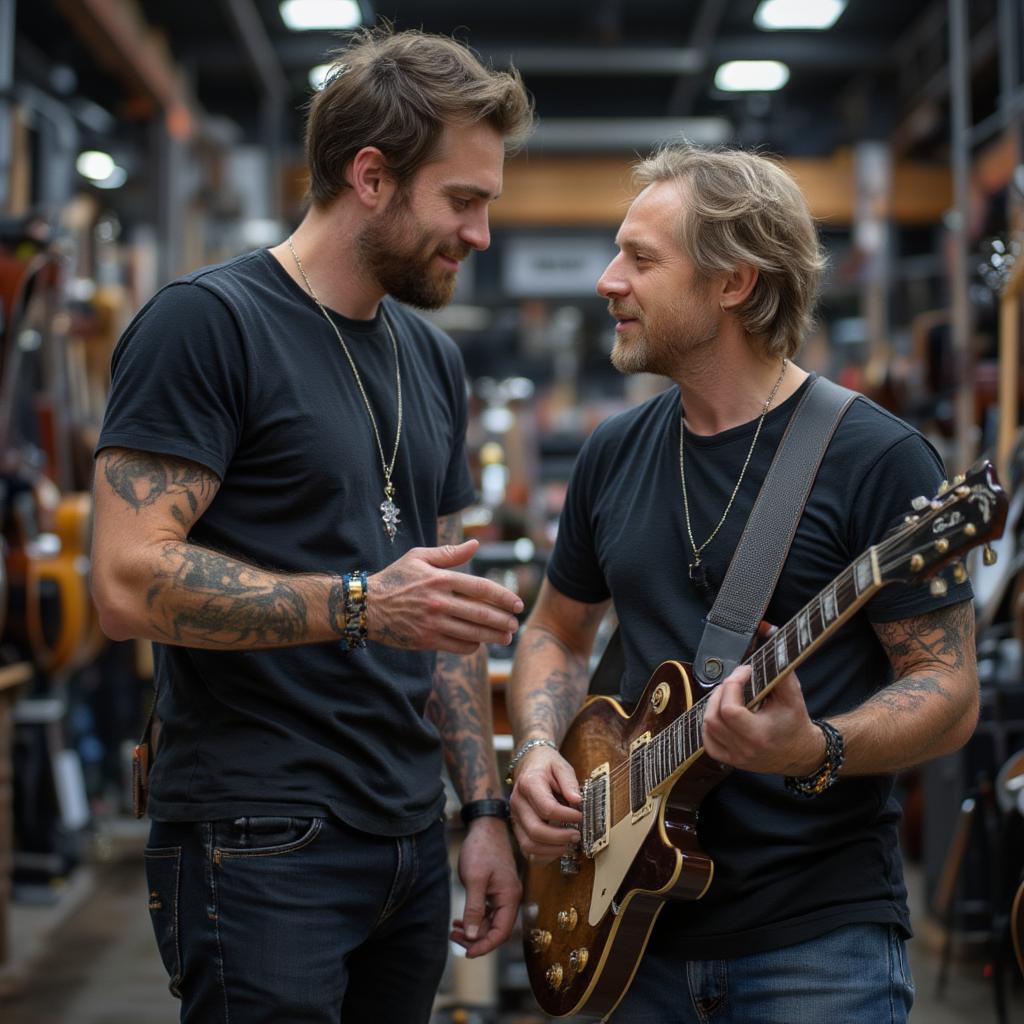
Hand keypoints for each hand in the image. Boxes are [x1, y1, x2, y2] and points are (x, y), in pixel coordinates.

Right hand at [367, 539, 522, 653]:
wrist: (366, 605)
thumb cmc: (395, 578)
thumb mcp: (419, 557)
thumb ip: (449, 553)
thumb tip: (475, 544)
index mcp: (441, 579)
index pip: (481, 588)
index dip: (503, 597)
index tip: (517, 604)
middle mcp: (439, 602)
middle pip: (481, 614)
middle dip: (503, 621)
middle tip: (515, 625)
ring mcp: (433, 623)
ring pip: (472, 633)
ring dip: (493, 637)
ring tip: (506, 637)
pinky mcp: (426, 640)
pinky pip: (457, 646)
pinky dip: (472, 646)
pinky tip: (478, 642)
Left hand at [450, 816, 521, 956]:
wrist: (485, 826)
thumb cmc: (481, 849)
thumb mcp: (474, 880)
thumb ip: (474, 909)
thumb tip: (473, 936)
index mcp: (509, 898)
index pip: (501, 933)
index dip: (485, 946)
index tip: (466, 953)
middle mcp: (510, 898)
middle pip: (496, 930)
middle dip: (476, 939)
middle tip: (454, 938)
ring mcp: (504, 894)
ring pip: (491, 922)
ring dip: (474, 930)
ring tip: (454, 931)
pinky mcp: (497, 889)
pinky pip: (489, 912)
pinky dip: (475, 919)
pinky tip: (460, 921)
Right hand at [509, 745, 581, 861]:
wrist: (530, 764)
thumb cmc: (547, 766)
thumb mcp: (561, 766)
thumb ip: (569, 782)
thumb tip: (578, 801)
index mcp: (528, 784)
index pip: (547, 808)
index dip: (567, 816)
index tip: (581, 816)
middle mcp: (518, 802)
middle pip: (535, 830)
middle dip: (560, 838)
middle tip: (578, 835)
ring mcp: (515, 817)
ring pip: (529, 845)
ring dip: (553, 849)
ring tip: (570, 843)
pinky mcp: (518, 828)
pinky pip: (527, 851)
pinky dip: (545, 855)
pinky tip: (559, 848)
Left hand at [701, 665, 824, 775]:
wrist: (801, 753)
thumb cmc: (796, 724)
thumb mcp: (793, 697)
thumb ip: (780, 674)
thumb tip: (770, 650)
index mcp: (759, 735)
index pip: (729, 709)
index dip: (732, 684)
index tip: (745, 672)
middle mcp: (744, 749)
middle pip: (714, 717)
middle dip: (720, 692)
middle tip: (734, 682)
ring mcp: (736, 757)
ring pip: (708, 728)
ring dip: (712, 706)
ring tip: (727, 694)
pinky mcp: (731, 760)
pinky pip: (708, 742)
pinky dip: (709, 725)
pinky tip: (720, 714)